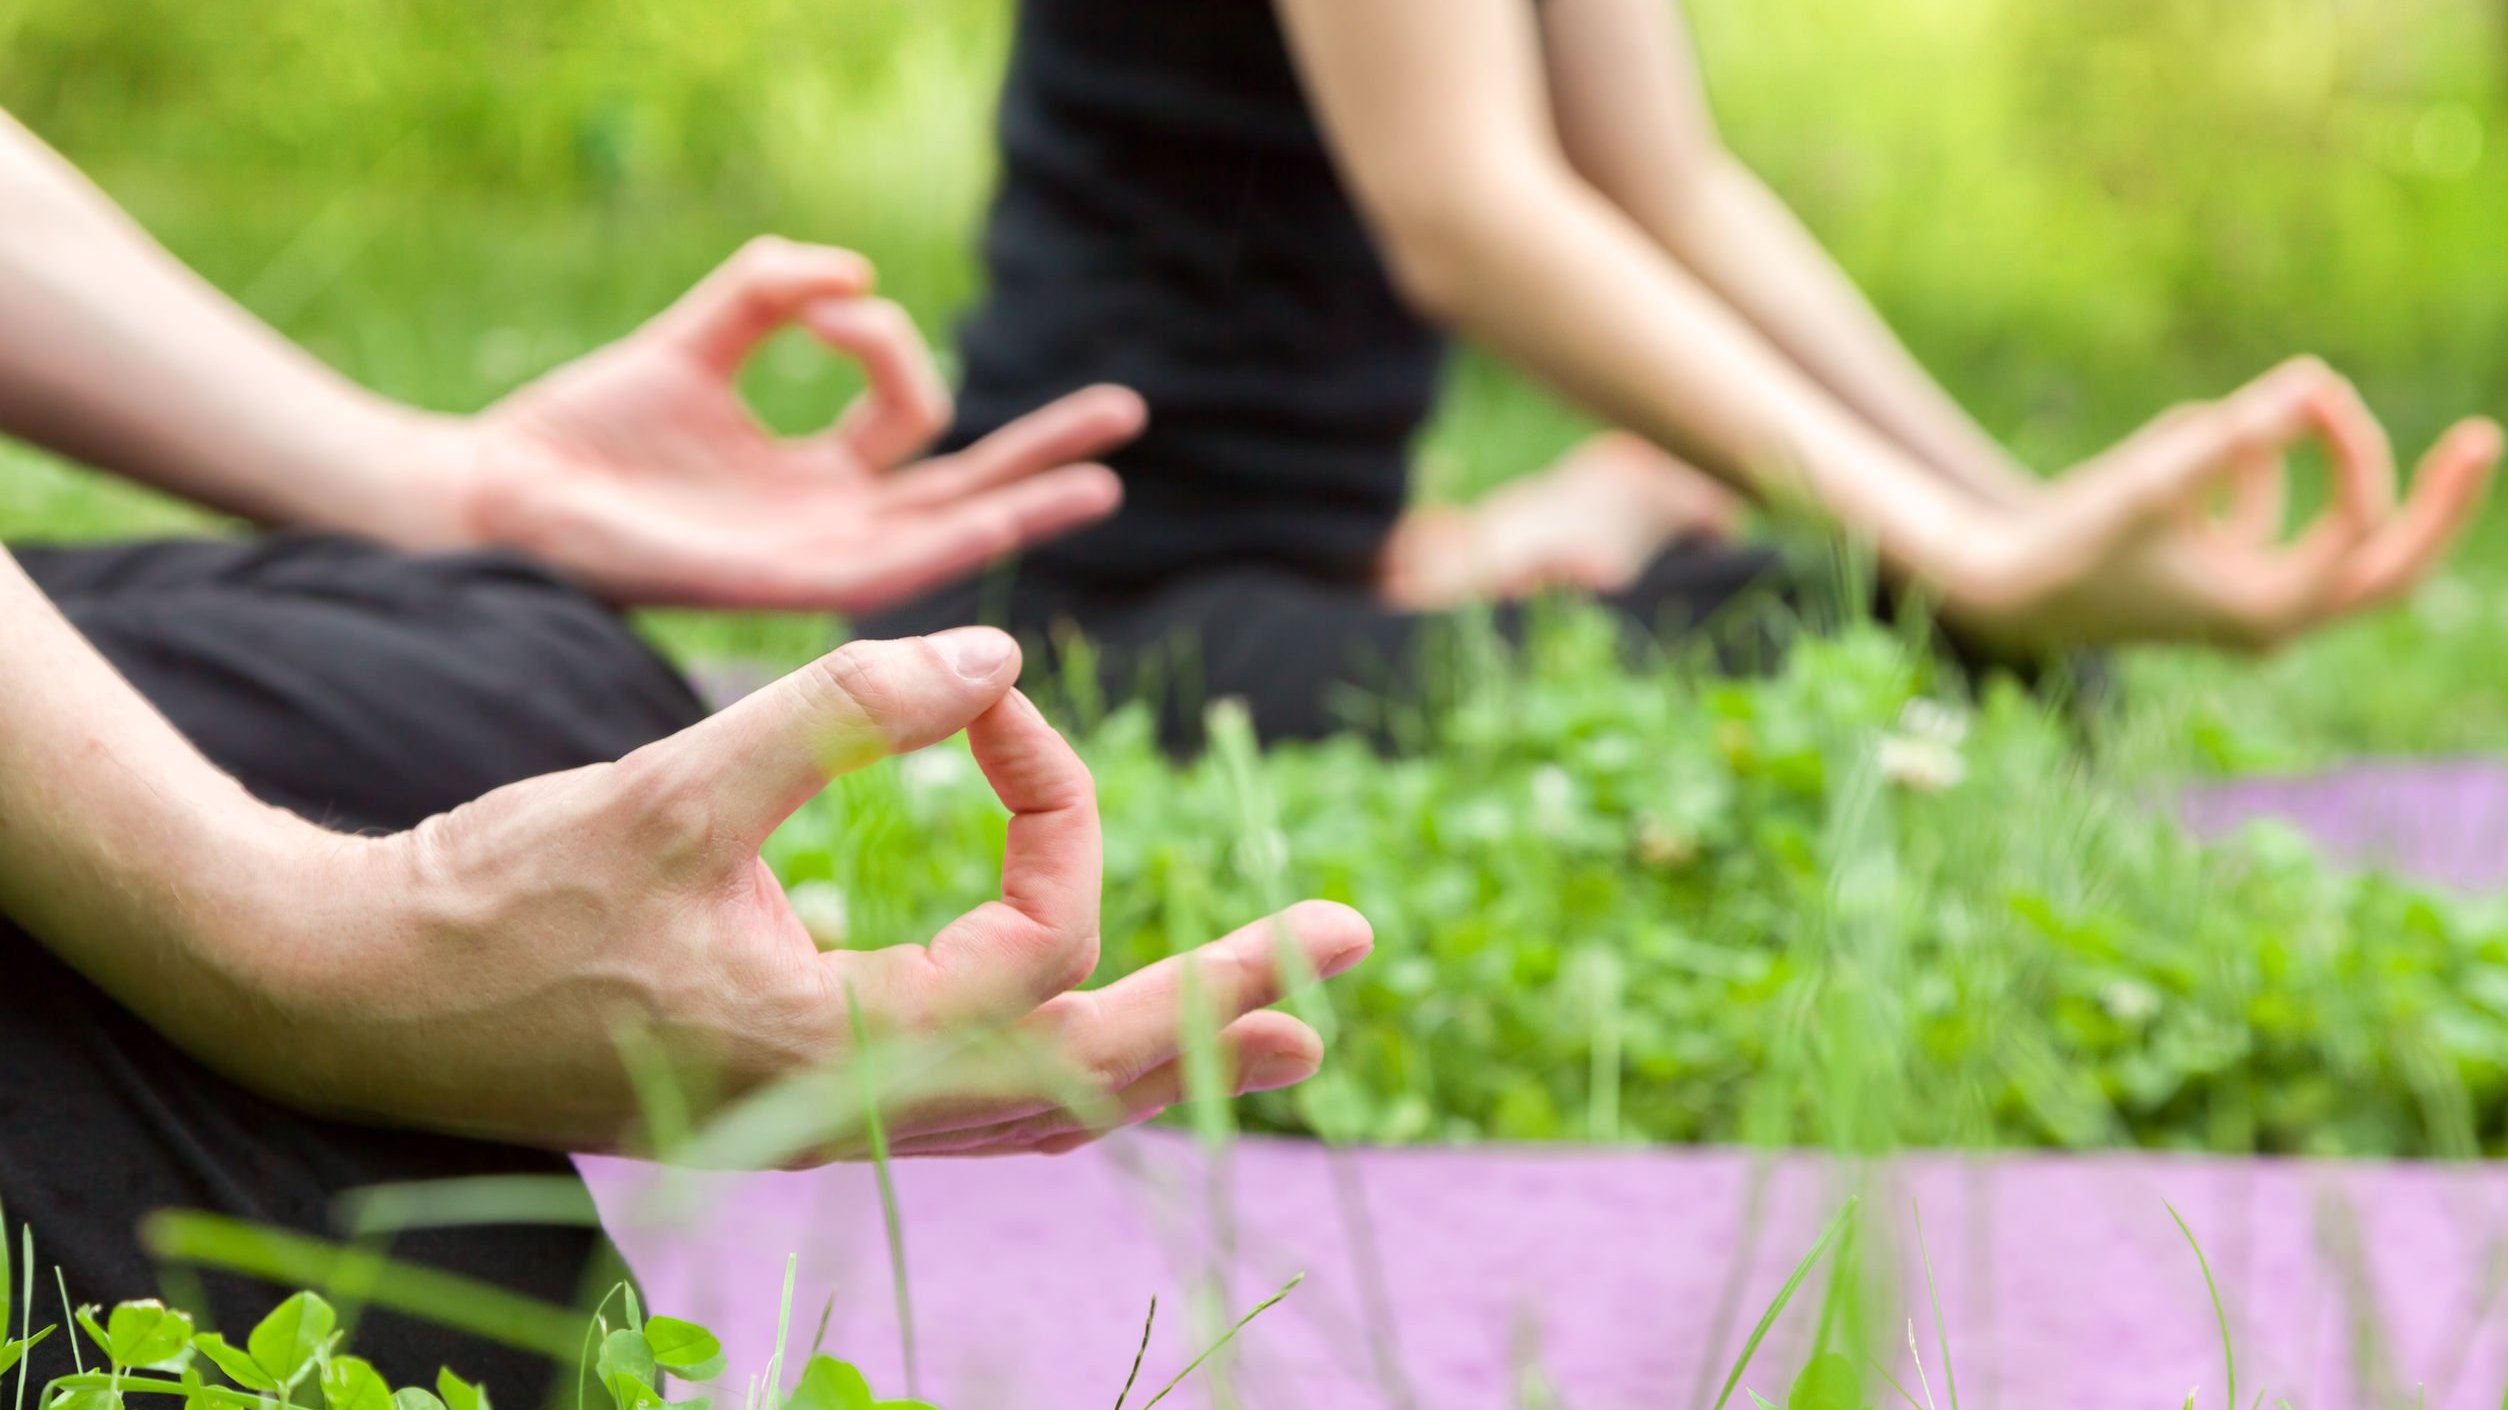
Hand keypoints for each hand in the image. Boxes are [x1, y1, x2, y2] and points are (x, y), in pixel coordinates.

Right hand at [235, 629, 1368, 1157]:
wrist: (355, 999)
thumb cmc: (494, 897)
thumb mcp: (673, 785)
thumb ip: (837, 712)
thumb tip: (998, 649)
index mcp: (843, 1041)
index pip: (1039, 930)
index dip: (1053, 793)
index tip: (993, 689)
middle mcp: (857, 1109)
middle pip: (1097, 1069)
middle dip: (1226, 1003)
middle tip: (1351, 951)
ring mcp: (829, 1120)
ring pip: (1043, 1106)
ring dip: (1165, 1059)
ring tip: (1285, 1041)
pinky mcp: (792, 1098)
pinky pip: (970, 1106)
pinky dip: (1057, 1076)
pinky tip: (1098, 1058)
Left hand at [432, 237, 1141, 611]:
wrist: (500, 495)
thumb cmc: (587, 433)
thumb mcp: (693, 339)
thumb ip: (768, 291)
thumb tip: (854, 272)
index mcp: (818, 479)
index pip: (909, 416)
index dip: (887, 341)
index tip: (820, 302)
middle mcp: (832, 526)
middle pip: (966, 489)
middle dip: (1045, 453)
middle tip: (1127, 417)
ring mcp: (813, 561)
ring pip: (948, 532)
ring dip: (1025, 502)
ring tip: (1103, 478)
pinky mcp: (781, 584)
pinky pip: (884, 565)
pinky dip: (946, 538)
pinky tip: (998, 512)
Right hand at [1935, 358, 2499, 653]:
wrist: (2002, 586)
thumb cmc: (2072, 541)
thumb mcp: (2154, 479)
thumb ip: (2236, 430)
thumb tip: (2317, 381)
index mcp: (2268, 612)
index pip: (2360, 530)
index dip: (2354, 450)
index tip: (2317, 393)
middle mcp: (2269, 618)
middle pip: (2390, 569)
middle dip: (2438, 506)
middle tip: (2484, 440)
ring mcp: (2244, 602)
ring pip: (2324, 531)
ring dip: (2295, 463)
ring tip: (2254, 423)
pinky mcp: (2215, 580)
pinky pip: (2267, 518)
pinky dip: (2250, 471)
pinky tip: (2214, 442)